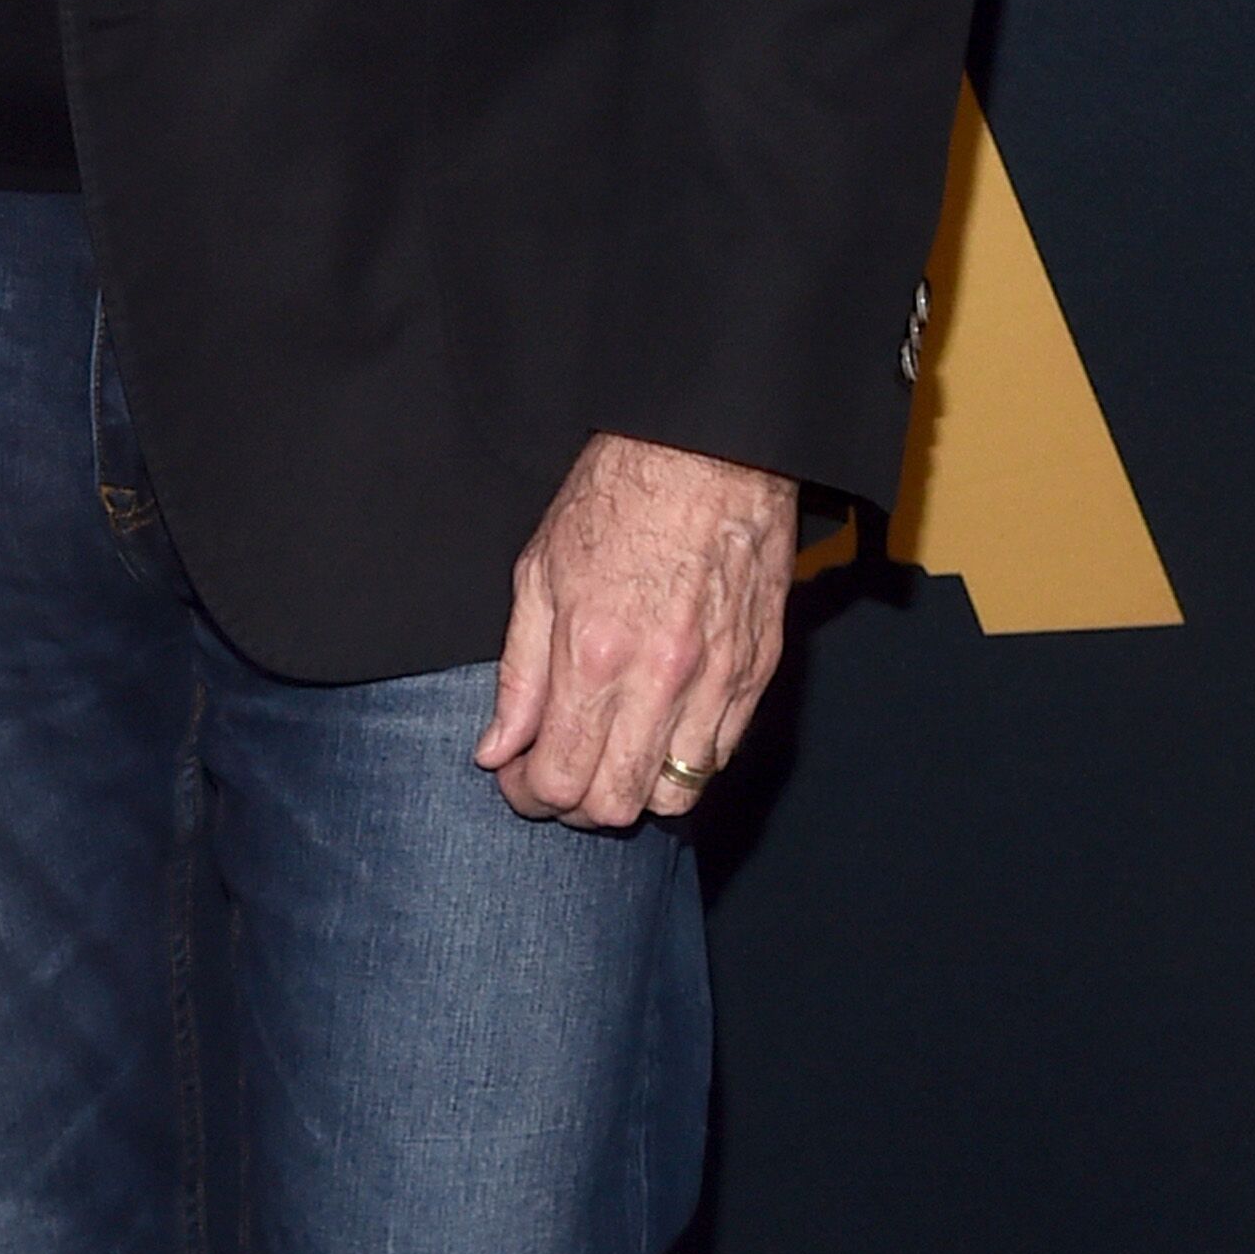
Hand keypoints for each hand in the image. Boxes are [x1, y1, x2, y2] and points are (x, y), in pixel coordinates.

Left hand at [480, 436, 796, 828]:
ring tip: (608, 757)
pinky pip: (720, 757)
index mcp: (595, 657)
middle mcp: (660, 682)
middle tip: (555, 774)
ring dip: (633, 792)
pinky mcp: (758, 673)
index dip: (528, 794)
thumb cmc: (618, 498)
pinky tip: (655, 731)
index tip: (515, 776)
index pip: (559, 779)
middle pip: (616, 805)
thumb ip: (518, 676)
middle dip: (574, 804)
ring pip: (675, 796)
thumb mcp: (538, 575)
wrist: (711, 448)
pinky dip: (682, 763)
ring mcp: (718, 682)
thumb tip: (495, 748)